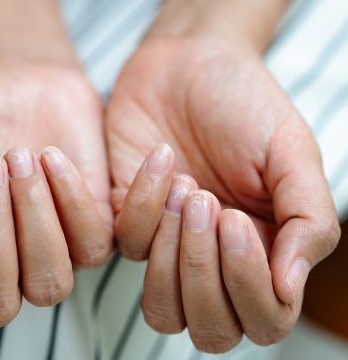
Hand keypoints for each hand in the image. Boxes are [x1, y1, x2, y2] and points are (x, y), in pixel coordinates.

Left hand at [106, 37, 339, 351]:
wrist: (188, 63)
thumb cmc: (245, 105)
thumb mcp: (292, 154)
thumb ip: (307, 220)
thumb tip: (290, 288)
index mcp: (266, 254)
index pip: (263, 319)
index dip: (249, 287)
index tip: (236, 220)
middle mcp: (216, 263)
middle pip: (209, 328)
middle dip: (205, 274)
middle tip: (210, 204)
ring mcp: (168, 248)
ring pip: (161, 310)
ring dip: (172, 258)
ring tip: (188, 189)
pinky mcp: (125, 223)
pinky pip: (126, 246)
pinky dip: (143, 203)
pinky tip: (162, 159)